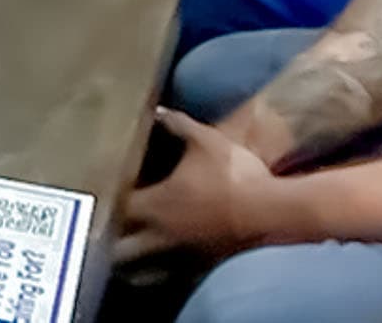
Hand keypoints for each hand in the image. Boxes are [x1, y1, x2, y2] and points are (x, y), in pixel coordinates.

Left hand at [116, 110, 289, 264]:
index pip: (117, 209)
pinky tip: (171, 249)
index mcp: (155, 204)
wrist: (272, 212)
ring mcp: (183, 254)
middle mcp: (163, 234)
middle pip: (123, 247)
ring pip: (147, 264)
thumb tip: (157, 110)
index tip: (111, 190)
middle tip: (117, 220)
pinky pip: (174, 271)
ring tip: (137, 240)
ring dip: (138, 254)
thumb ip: (176, 124)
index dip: (109, 201)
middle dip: (116, 237)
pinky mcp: (204, 265)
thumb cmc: (234, 173)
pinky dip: (166, 263)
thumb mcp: (203, 140)